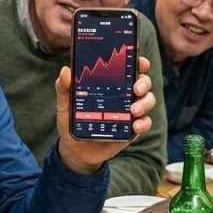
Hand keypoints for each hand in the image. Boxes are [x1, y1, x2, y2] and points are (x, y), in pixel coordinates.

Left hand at [54, 56, 155, 174]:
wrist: (75, 149)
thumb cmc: (72, 121)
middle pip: (143, 82)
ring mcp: (131, 112)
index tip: (140, 62)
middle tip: (136, 89)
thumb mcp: (65, 104)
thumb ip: (64, 88)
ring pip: (148, 101)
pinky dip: (143, 123)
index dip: (138, 63)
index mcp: (111, 84)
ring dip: (145, 103)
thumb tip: (65, 70)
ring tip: (134, 111)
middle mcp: (125, 95)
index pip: (128, 68)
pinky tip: (135, 126)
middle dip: (144, 83)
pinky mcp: (132, 129)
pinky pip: (145, 123)